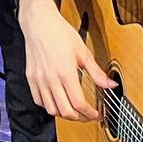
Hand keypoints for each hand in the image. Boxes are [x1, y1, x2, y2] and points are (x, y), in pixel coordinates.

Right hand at [20, 0, 113, 121]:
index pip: (78, 103)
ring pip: (51, 109)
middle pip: (65, 111)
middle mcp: (51, 79)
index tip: (96, 114)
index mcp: (66, 73)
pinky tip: (57, 102)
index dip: (89, 113)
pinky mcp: (31, 78)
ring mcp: (39, 80)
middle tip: (87, 116)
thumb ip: (97, 72)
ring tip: (73, 111)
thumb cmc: (60, 34)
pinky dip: (49, 106)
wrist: (39, 23)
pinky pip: (39, 101)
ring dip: (64, 114)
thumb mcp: (83, 52)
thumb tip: (111, 85)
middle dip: (79, 118)